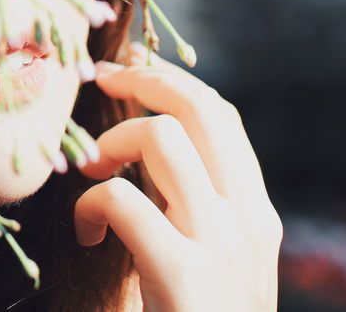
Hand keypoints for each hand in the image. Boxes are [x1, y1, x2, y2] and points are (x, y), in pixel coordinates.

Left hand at [73, 43, 281, 311]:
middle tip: (102, 78)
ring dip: (111, 144)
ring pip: (162, 139)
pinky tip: (89, 236)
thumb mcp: (211, 265)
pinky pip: (123, 200)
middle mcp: (249, 220)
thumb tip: (143, 152)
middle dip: (146, 80)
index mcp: (257, 215)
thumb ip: (191, 212)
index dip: (173, 83)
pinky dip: (91, 205)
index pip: (223, 118)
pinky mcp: (183, 276)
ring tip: (92, 176)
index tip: (131, 69)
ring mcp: (221, 245)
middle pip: (200, 108)